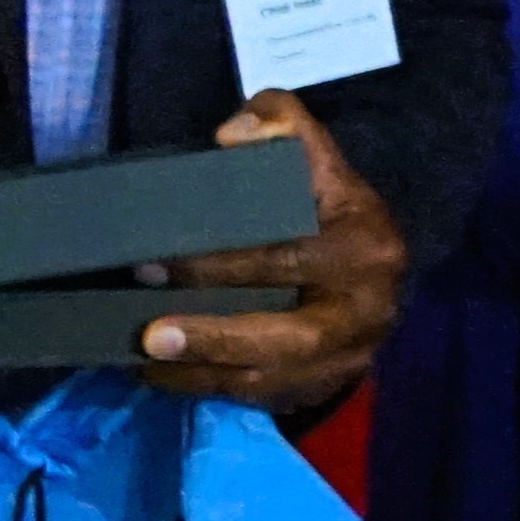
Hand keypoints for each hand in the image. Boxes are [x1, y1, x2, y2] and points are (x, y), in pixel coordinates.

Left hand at [138, 93, 405, 409]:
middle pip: (289, 336)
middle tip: (150, 332)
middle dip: (216, 336)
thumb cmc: (326, 208)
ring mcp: (353, 355)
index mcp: (367, 245)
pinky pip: (268, 398)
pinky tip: (164, 375)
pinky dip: (213, 389)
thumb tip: (231, 137)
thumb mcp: (314, 155)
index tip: (156, 258)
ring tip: (147, 359)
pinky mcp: (330, 384)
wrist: (373, 267)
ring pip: (275, 377)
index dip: (223, 262)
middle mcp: (368, 307)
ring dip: (205, 372)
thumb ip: (279, 123)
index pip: (291, 255)